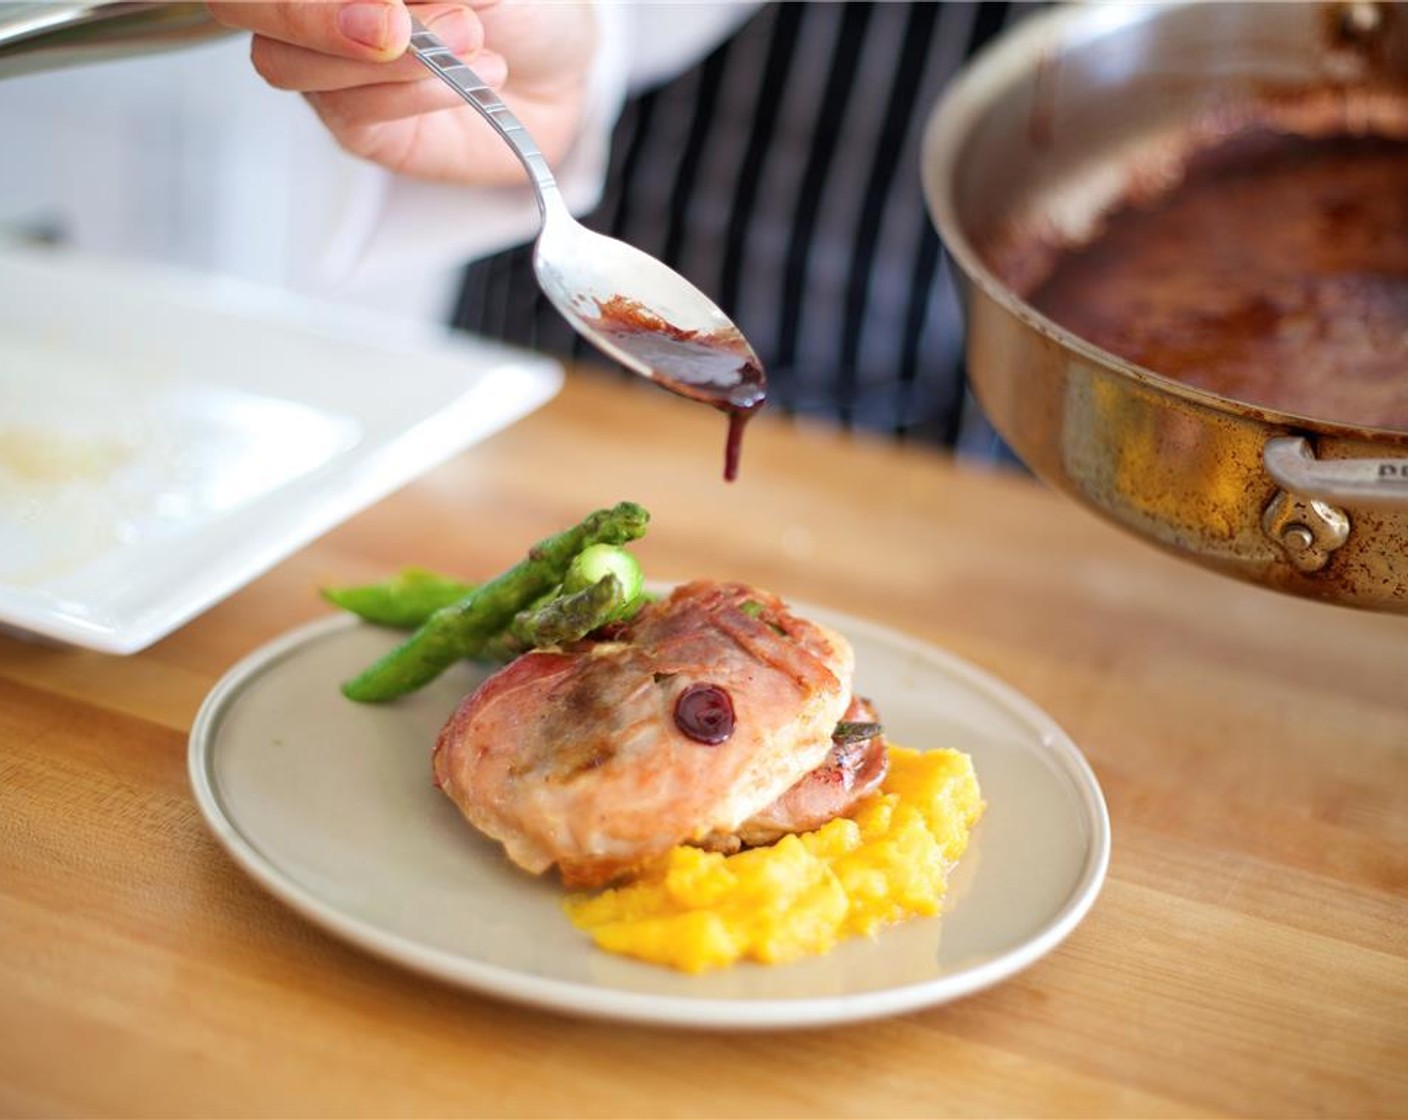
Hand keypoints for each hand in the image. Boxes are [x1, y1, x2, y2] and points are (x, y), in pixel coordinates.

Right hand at [206, 0, 597, 184]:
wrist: (562, 73)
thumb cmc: (518, 4)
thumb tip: (396, 1)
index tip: (391, 2)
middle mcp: (310, 7)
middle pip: (239, 3)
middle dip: (311, 17)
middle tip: (396, 26)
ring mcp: (323, 63)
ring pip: (290, 64)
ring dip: (386, 58)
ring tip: (472, 42)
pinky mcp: (354, 124)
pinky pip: (351, 111)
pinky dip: (415, 93)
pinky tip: (474, 80)